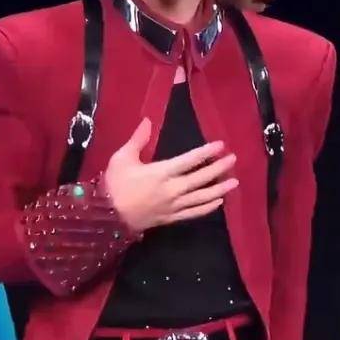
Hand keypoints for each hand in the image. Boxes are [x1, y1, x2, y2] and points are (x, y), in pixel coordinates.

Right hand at [103, 117, 238, 233]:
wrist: (106, 216)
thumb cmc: (114, 184)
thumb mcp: (122, 157)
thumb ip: (137, 140)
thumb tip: (148, 121)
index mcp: (161, 173)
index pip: (189, 160)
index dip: (206, 152)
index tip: (220, 145)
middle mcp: (171, 190)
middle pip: (200, 178)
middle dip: (218, 168)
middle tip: (233, 160)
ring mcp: (173, 206)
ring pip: (201, 197)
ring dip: (219, 189)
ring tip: (234, 182)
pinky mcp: (170, 218)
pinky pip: (193, 213)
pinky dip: (207, 208)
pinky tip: (218, 202)